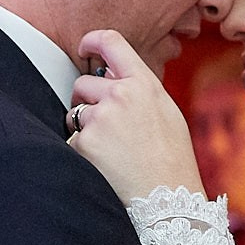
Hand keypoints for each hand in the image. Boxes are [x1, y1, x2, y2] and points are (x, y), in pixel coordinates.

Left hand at [67, 29, 202, 201]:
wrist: (168, 203)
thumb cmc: (172, 161)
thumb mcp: (167, 114)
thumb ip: (140, 90)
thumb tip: (112, 74)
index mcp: (144, 84)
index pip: (111, 42)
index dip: (92, 41)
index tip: (84, 48)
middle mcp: (121, 95)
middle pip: (84, 83)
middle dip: (87, 101)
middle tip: (105, 126)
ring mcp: (100, 119)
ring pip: (74, 112)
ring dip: (83, 127)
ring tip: (110, 150)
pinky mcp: (84, 143)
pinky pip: (72, 140)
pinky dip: (82, 152)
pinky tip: (105, 165)